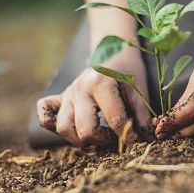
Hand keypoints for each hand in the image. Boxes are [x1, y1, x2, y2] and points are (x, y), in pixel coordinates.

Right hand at [37, 48, 152, 145]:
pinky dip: (53, 126)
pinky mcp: (60, 98)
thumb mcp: (139, 89)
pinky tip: (73, 128)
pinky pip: (45, 117)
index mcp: (101, 84)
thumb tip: (147, 141)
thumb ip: (141, 116)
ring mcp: (67, 94)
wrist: (113, 50)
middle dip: (103, 140)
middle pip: (84, 130)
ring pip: (63, 128)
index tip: (135, 142)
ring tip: (97, 136)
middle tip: (115, 136)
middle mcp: (79, 89)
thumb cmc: (128, 70)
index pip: (114, 121)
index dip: (127, 136)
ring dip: (80, 139)